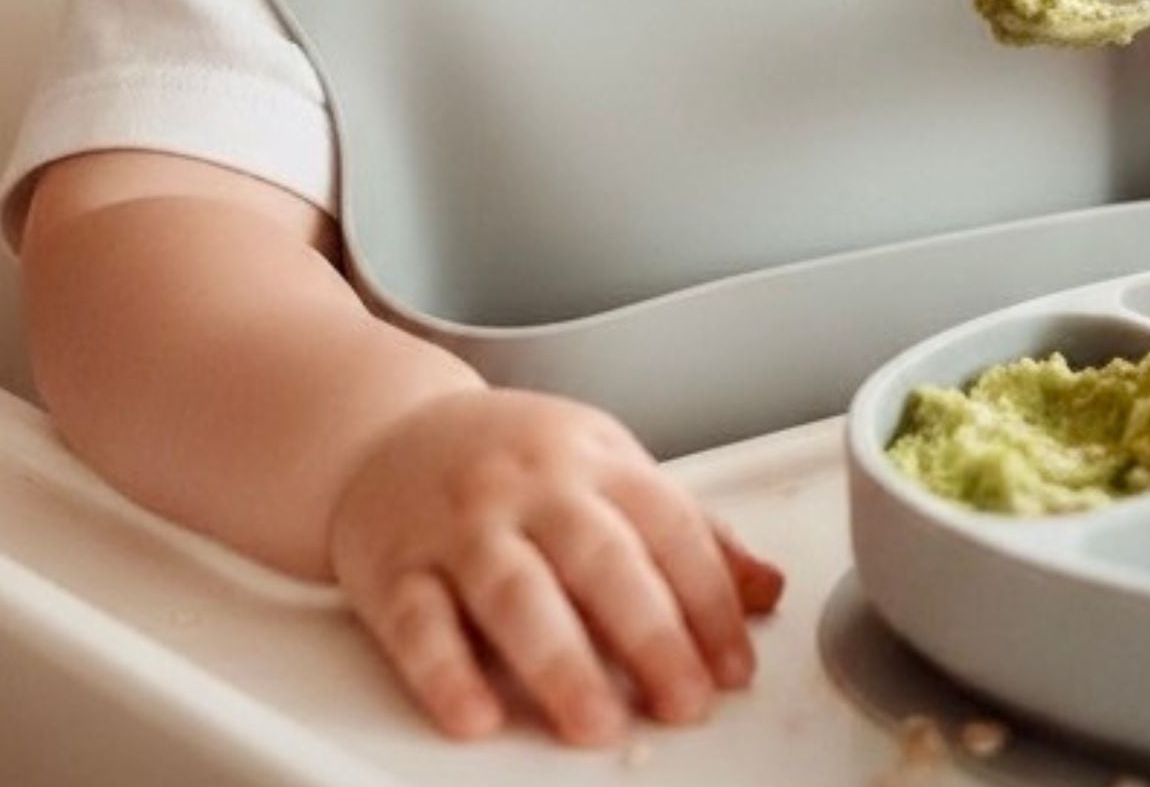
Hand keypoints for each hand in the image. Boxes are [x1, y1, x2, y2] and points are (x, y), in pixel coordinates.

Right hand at [327, 386, 783, 745]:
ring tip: (595, 721)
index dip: (708, 599)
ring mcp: (459, 524)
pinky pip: (417, 622)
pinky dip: (446, 671)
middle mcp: (528, 486)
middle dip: (649, 633)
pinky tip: (475, 714)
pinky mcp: (393, 566)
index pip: (666, 525)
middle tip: (685, 703)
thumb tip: (766, 590)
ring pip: (512, 591)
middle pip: (597, 557)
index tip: (734, 668)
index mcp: (591, 460)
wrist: (383, 428)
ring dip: (559, 660)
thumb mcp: (603, 467)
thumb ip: (684, 529)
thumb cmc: (508, 458)